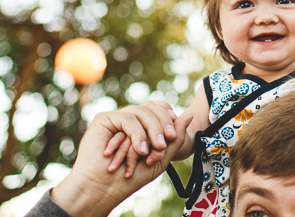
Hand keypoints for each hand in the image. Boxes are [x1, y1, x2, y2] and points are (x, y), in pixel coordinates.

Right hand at [49, 106, 192, 216]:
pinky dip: (137, 134)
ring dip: (151, 130)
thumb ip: (175, 139)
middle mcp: (128, 119)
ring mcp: (117, 118)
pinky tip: (140, 150)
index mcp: (140, 125)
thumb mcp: (160, 158)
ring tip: (153, 149)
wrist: (104, 188)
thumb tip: (191, 115)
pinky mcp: (105, 120)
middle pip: (151, 107)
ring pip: (141, 112)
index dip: (167, 116)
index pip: (157, 109)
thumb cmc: (130, 177)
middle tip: (167, 140)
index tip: (173, 133)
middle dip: (162, 123)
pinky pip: (127, 119)